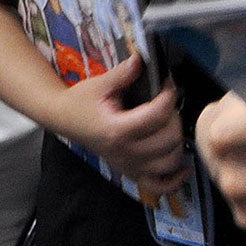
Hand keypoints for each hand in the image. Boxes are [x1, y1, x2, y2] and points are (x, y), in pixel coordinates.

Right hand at [51, 54, 186, 197]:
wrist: (64, 119)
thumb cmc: (81, 101)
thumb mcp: (101, 84)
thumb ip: (124, 73)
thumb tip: (143, 59)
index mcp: (117, 129)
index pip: (156, 115)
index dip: (168, 96)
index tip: (168, 83)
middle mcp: (124, 152)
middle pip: (169, 140)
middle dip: (174, 117)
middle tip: (167, 103)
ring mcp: (128, 166)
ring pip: (169, 162)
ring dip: (176, 143)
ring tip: (169, 125)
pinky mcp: (130, 173)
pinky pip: (159, 186)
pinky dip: (174, 180)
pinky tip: (182, 166)